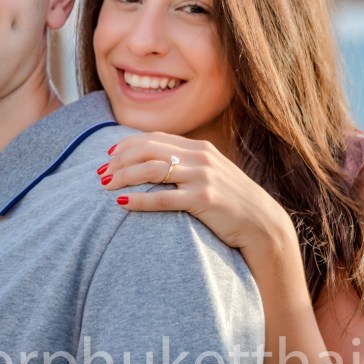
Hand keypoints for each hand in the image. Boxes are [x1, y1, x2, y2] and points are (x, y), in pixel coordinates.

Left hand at [100, 133, 296, 259]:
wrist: (263, 225)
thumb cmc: (231, 204)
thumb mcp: (210, 176)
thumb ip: (185, 166)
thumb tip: (151, 165)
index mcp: (199, 148)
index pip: (153, 139)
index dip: (126, 146)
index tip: (107, 157)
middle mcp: (200, 157)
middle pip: (148, 150)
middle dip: (119, 160)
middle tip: (100, 174)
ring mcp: (203, 176)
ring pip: (151, 170)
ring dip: (123, 177)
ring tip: (106, 187)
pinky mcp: (204, 198)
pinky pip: (163, 198)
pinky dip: (139, 200)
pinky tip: (122, 204)